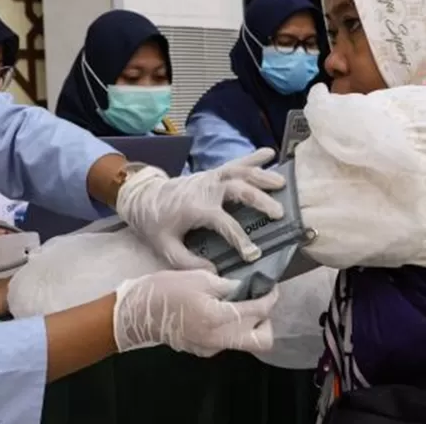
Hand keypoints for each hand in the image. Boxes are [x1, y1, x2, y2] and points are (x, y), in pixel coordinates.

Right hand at [113, 269, 276, 355]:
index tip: (271, 288)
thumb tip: (246, 287)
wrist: (138, 313)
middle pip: (263, 339)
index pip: (259, 311)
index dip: (270, 298)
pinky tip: (220, 312)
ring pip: (247, 343)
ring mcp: (212, 348)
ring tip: (239, 305)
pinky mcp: (204, 350)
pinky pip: (228, 342)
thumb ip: (228, 285)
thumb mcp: (198, 278)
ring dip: (250, 325)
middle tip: (258, 301)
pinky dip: (232, 329)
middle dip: (266, 320)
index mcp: (218, 318)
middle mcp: (219, 339)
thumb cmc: (164, 290)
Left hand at [115, 148, 286, 269]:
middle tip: (278, 213)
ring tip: (282, 184)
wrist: (143, 198)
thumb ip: (187, 262)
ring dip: (261, 176)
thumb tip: (213, 272)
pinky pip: (234, 163)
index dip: (241, 239)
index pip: (225, 223)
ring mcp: (209, 178)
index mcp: (196, 208)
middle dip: (259, 200)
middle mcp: (206, 189)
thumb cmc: (156, 224)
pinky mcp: (211, 173)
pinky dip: (253, 157)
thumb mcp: (166, 247)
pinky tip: (270, 153)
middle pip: (237, 189)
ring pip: (239, 172)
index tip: (254, 255)